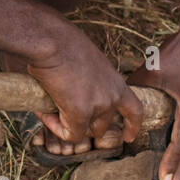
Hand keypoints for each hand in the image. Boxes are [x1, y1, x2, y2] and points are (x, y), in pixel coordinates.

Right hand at [24, 29, 142, 155]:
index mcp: (116, 81)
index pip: (134, 110)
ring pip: (85, 131)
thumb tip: (75, 89)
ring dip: (67, 125)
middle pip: (103, 125)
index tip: (128, 137)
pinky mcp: (81, 113)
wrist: (52, 42)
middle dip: (84, 124)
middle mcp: (112, 96)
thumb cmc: (63, 43)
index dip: (132, 126)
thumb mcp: (87, 61)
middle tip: (62, 113)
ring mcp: (99, 106)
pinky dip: (56, 127)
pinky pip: (70, 133)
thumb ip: (89, 79)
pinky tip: (44, 113)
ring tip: (48, 109)